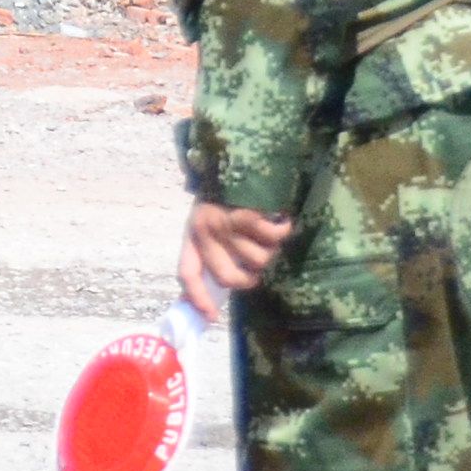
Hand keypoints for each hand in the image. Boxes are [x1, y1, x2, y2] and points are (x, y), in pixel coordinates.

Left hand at [177, 199, 292, 320]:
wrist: (238, 153)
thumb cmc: (229, 191)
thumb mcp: (212, 218)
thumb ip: (217, 247)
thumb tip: (229, 283)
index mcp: (193, 234)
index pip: (187, 273)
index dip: (197, 298)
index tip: (211, 317)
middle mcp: (203, 231)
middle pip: (229, 277)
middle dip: (249, 279)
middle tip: (259, 267)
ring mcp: (223, 223)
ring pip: (257, 259)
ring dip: (271, 248)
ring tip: (268, 229)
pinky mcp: (244, 214)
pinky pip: (272, 238)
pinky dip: (283, 230)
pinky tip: (281, 217)